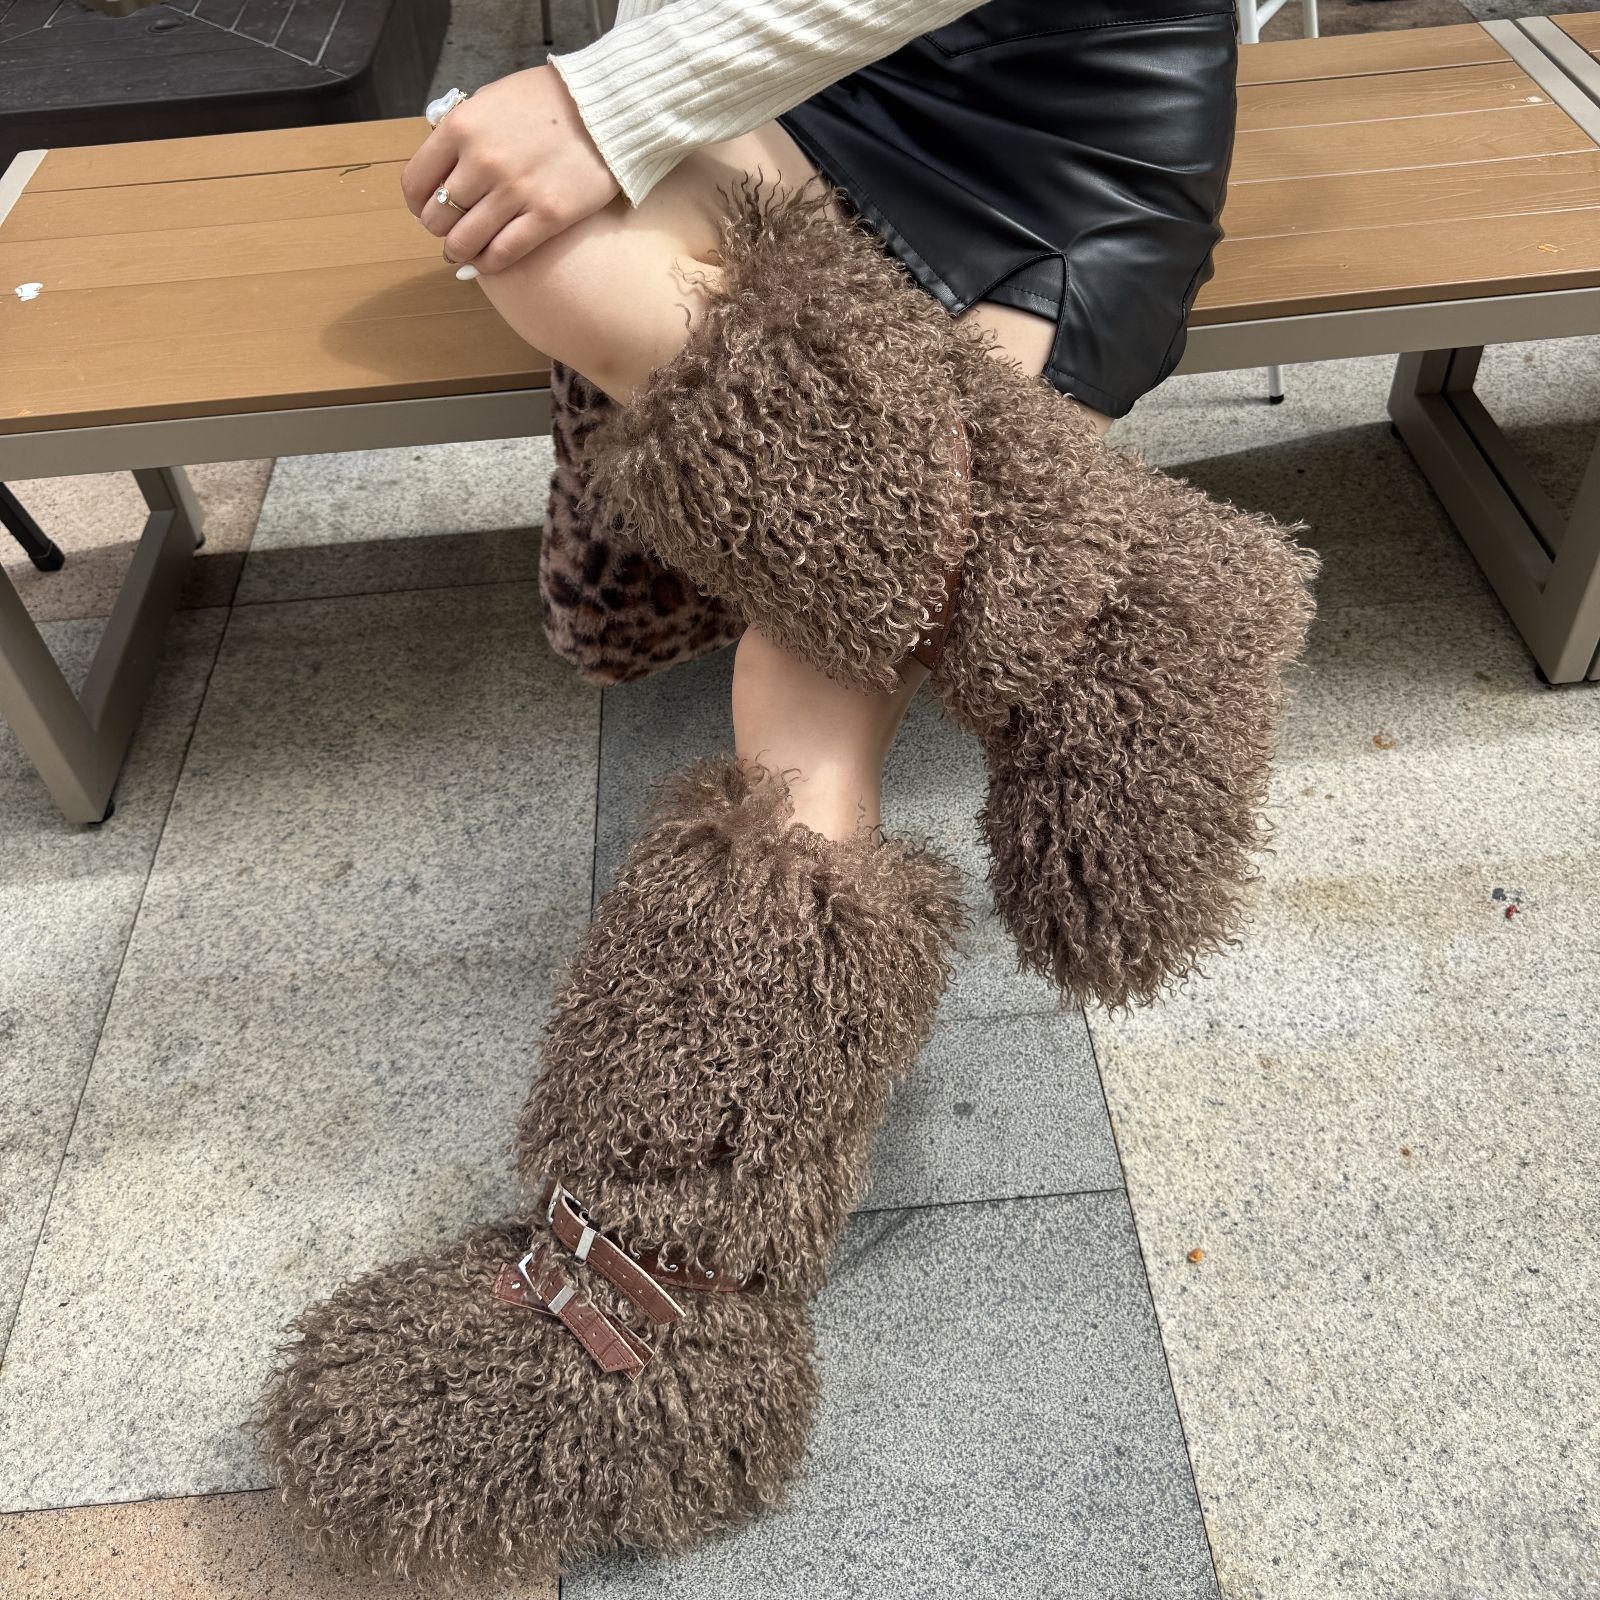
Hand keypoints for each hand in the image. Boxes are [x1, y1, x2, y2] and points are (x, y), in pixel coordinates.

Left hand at [404, 66, 619, 274]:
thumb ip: (463, 133)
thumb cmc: (548, 102)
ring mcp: (515, 191)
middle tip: (454, 229)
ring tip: (467, 252)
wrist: (606, 107)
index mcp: (461, 128)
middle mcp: (482, 161)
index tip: (426, 209)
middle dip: (441, 229)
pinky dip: (489, 264)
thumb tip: (442, 170)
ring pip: (464, 243)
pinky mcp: (547, 216)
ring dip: (460, 252)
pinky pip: (503, 254)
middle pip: (437, 218)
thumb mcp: (491, 101)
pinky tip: (489, 261)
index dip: (417, 203)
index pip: (416, 183)